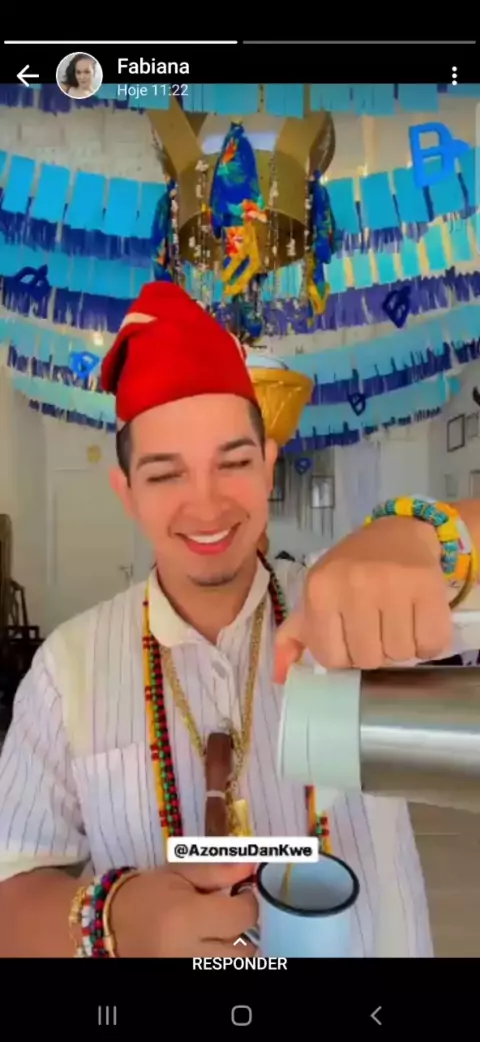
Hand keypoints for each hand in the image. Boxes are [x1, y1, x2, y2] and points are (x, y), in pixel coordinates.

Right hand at [111, 862, 257, 957]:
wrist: (111, 923)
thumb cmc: (146, 892)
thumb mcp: (180, 874)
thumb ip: (219, 872)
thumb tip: (252, 866)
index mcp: (188, 917)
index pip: (242, 917)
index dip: (247, 902)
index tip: (240, 893)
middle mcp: (189, 952)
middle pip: (245, 950)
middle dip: (241, 929)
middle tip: (227, 914)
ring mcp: (185, 971)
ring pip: (233, 965)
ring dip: (233, 948)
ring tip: (215, 932)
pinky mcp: (184, 981)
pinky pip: (215, 971)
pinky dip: (217, 958)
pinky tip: (205, 945)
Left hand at [274, 516, 452, 676]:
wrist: (397, 534)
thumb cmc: (351, 570)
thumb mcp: (318, 594)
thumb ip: (295, 634)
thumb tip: (279, 675)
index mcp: (320, 589)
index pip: (332, 658)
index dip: (345, 656)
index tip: (352, 638)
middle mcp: (353, 584)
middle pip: (368, 659)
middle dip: (375, 653)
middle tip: (378, 629)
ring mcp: (392, 584)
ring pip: (400, 654)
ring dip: (402, 648)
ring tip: (399, 624)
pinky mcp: (427, 585)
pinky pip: (430, 643)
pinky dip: (427, 643)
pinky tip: (419, 624)